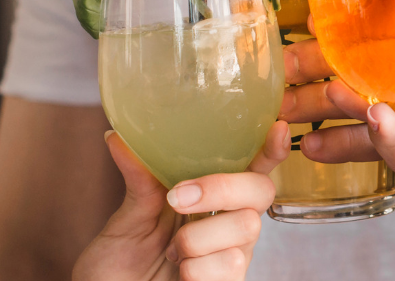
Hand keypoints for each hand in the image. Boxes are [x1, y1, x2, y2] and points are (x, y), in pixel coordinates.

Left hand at [72, 121, 289, 280]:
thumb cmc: (119, 266)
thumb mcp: (127, 220)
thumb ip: (139, 181)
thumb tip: (117, 137)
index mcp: (212, 199)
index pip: (252, 169)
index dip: (270, 150)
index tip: (277, 128)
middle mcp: (230, 223)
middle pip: (261, 191)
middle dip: (221, 188)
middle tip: (178, 198)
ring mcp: (234, 255)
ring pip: (245, 228)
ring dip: (197, 239)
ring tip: (172, 252)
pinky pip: (230, 265)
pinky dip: (196, 269)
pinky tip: (181, 274)